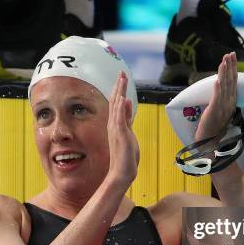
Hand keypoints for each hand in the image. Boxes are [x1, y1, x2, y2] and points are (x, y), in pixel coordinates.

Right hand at [106, 72, 139, 189]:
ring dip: (119, 93)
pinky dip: (120, 108)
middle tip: (121, 73)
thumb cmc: (126, 156)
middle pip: (115, 101)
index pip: (117, 104)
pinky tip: (122, 98)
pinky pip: (119, 118)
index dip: (119, 90)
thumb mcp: (129, 133)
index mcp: (117, 125)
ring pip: (116, 107)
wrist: (121, 172)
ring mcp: (116, 129)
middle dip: (119, 86)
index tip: (122, 78)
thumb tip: (127, 103)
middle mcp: (114, 125)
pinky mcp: (120, 134)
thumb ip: (127, 118)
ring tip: (122, 79)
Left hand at [195, 53, 237, 142]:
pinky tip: (218, 80)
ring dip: (224, 73)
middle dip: (230, 66)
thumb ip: (222, 100)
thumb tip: (220, 86)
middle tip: (230, 53)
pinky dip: (218, 89)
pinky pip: (217, 98)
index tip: (231, 57)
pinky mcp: (214, 112)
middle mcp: (229, 103)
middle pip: (230, 81)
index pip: (233, 82)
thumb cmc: (214, 128)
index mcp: (231, 101)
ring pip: (224, 87)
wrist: (210, 142)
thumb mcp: (221, 110)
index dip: (232, 69)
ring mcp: (222, 107)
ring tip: (224, 61)